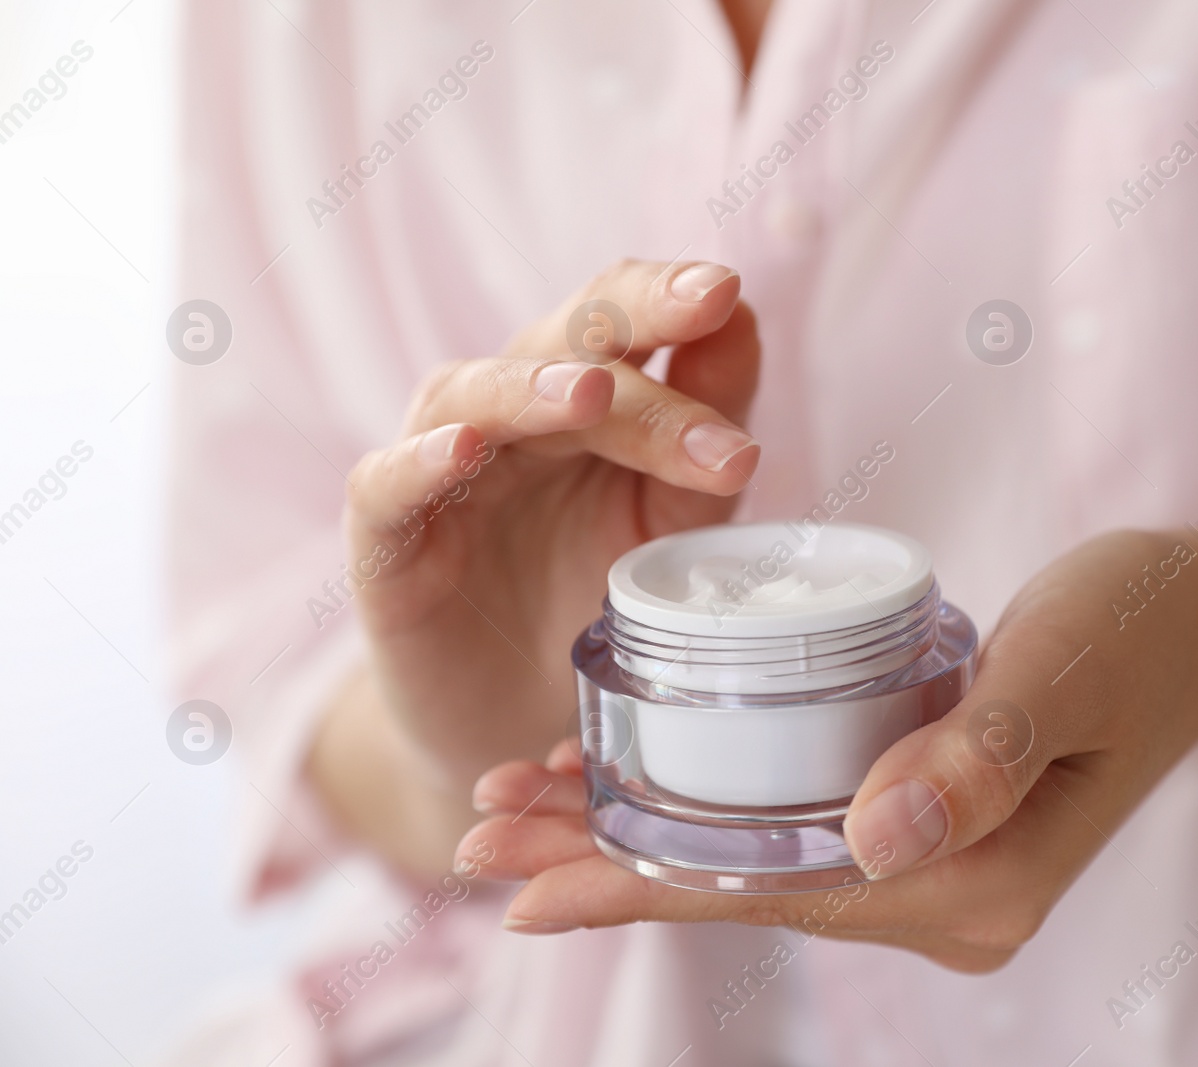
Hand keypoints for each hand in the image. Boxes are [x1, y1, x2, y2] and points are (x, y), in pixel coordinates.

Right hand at [317, 260, 760, 868]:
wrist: (520, 715)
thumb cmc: (595, 596)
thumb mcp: (671, 515)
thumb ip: (702, 429)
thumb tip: (742, 319)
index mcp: (584, 397)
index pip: (620, 316)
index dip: (667, 296)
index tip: (726, 291)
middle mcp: (511, 413)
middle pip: (563, 340)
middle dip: (633, 318)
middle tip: (703, 304)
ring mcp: (442, 470)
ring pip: (475, 395)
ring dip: (534, 389)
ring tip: (592, 394)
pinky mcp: (385, 540)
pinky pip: (389, 484)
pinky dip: (421, 461)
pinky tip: (463, 450)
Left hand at [458, 530, 1197, 971]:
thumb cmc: (1140, 622)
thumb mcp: (1062, 668)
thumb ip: (979, 756)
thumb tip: (874, 845)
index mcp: (975, 882)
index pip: (770, 890)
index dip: (637, 876)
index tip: (516, 866)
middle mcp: (949, 903)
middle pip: (746, 890)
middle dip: (607, 865)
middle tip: (477, 839)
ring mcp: (940, 873)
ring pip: (760, 867)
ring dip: (645, 841)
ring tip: (525, 811)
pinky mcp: (930, 828)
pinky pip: (797, 838)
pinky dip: (712, 818)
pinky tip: (637, 792)